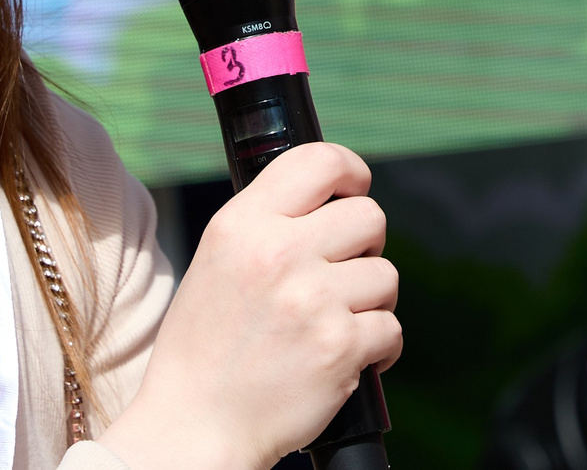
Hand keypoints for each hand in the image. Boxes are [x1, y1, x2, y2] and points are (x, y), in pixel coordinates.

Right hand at [101, 144, 399, 469]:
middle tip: (344, 272)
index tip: (355, 189)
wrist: (196, 426)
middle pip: (369, 215)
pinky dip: (378, 346)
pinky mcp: (340, 346)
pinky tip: (348, 356)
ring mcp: (312, 300)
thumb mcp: (217, 260)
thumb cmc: (206, 348)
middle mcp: (277, 254)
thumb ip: (268, 224)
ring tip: (335, 322)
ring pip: (386, 274)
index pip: (318, 160)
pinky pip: (390, 327)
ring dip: (371, 300)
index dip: (351, 171)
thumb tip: (333, 201)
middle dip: (366, 245)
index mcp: (242, 225)